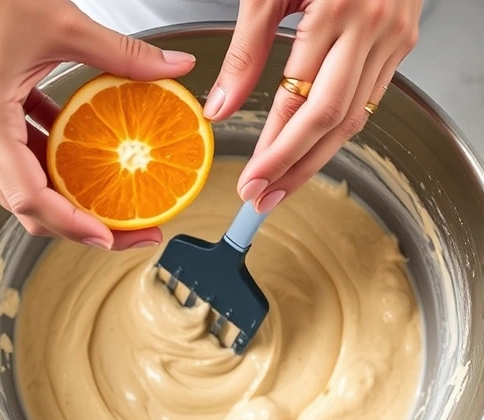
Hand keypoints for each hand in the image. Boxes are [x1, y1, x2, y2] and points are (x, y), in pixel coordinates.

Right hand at [0, 0, 195, 249]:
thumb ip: (123, 54)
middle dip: (75, 229)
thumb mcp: (66, 26)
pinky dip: (51, 173)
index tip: (105, 236)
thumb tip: (172, 69)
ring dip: (64, 207)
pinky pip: (23, 162)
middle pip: (26, 206)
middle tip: (127, 234)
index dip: (69, 223)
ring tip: (114, 214)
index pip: (30, 195)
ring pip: (23, 191)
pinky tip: (86, 174)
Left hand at [205, 0, 421, 211]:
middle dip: (294, 168)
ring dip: (317, 159)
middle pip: (333, 121)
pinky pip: (370, 98)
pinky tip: (313, 150)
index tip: (250, 181)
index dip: (275, 150)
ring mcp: (394, 37)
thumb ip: (244, 50)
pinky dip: (340, 130)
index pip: (302, 104)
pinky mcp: (402, 40)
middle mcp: (374, 28)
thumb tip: (219, 107)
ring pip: (357, 117)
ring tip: (282, 187)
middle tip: (262, 199)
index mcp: (339, 12)